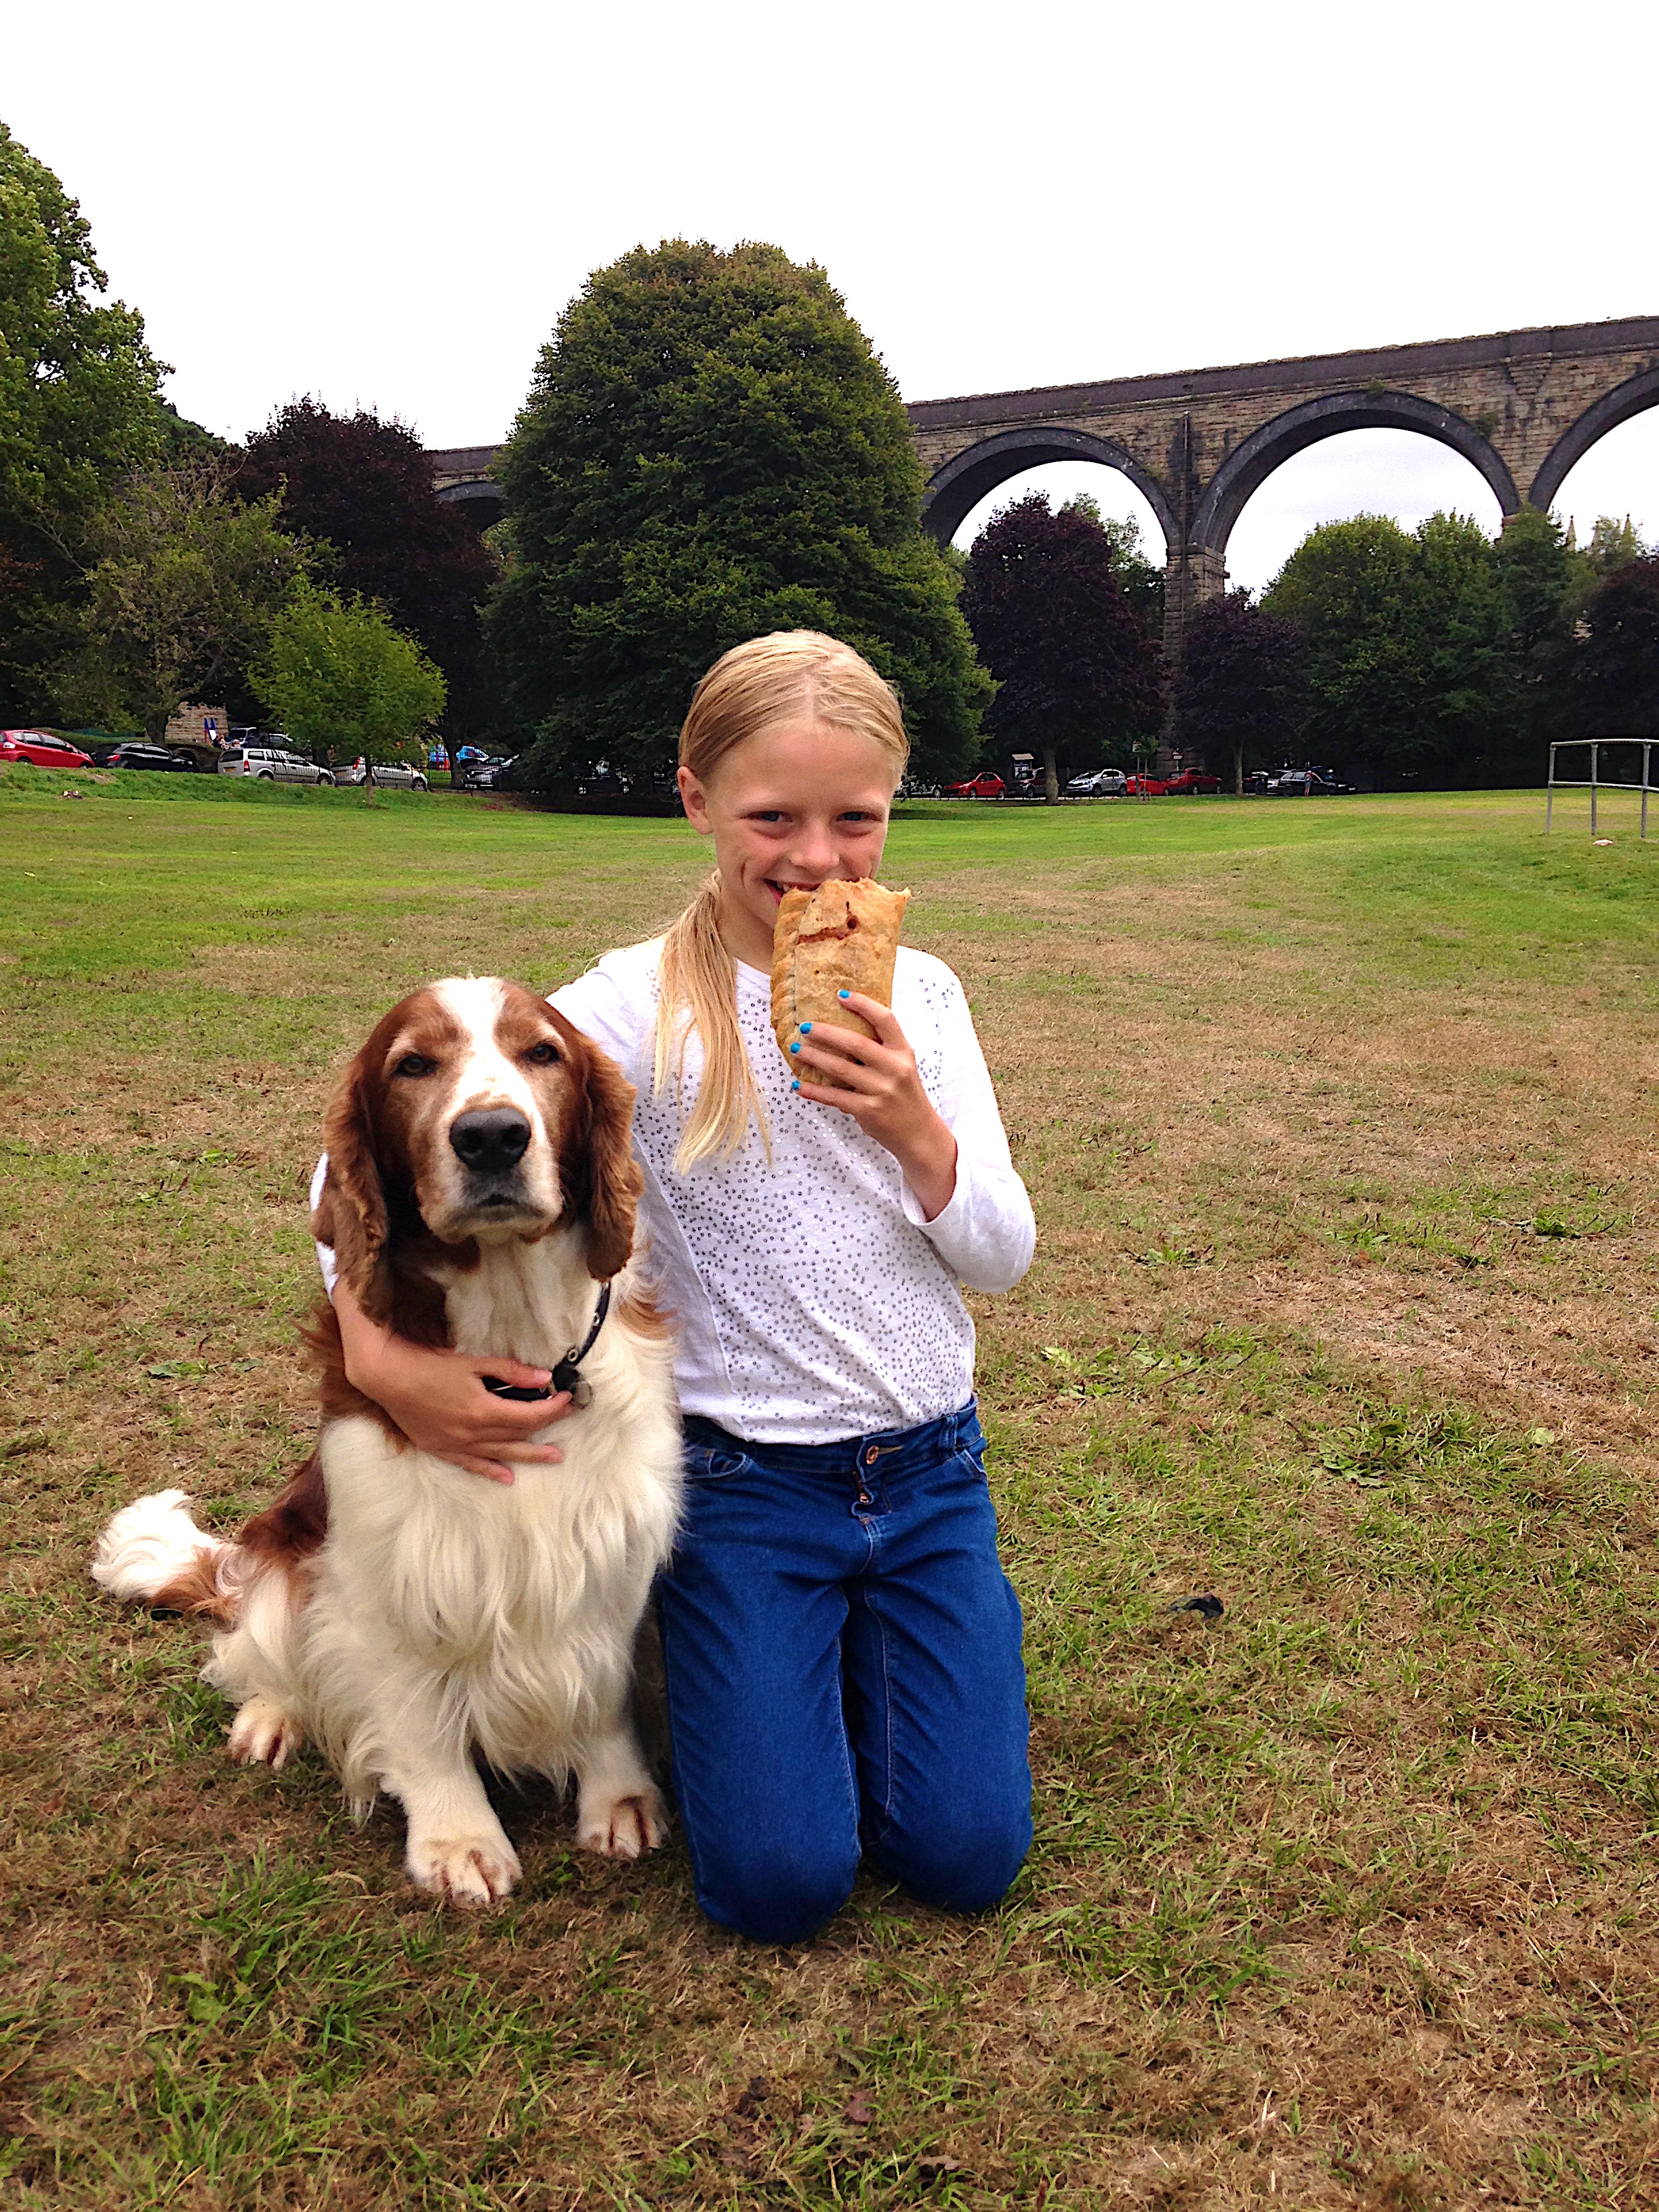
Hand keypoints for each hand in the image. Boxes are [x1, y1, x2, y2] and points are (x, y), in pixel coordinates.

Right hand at [334, 1280, 573, 1484]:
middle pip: (519, 1433)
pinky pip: (472, 1465)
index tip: (568, 1398)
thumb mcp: (472, 1362)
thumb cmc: (428, 1365)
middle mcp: (473, 1434)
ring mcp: (457, 1445)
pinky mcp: (442, 1449)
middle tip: (568, 1419)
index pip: (529, 1414)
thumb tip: (544, 1378)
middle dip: (546, 1425)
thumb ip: (510, 1372)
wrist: (386, 1377)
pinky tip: (507, 1477)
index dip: (552, 1408)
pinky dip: (491, 1471)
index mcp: (483, 1411)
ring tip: (554, 1457)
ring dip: (529, 1455)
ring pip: (501, 1453)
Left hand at [789, 992, 957, 1219]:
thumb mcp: (901, 1067)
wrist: (919, 1134)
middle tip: (805, 1026)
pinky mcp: (869, 1111)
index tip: (841, 995)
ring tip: (796, 1050)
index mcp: (903, 1052)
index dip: (864, 1005)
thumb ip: (881, 1050)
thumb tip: (841, 1030)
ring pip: (841, 1069)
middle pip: (856, 1043)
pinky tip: (799, 1085)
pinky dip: (815, 1091)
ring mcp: (882, 1091)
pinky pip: (836, 1097)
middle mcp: (894, 1069)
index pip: (886, 1020)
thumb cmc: (905, 1096)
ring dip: (815, 1058)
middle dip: (827, 1033)